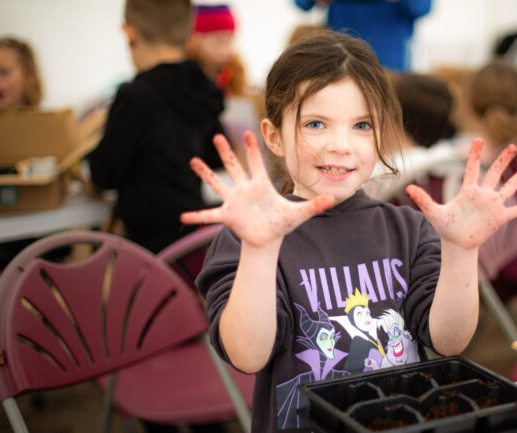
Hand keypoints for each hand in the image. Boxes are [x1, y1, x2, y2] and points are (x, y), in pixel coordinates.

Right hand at [180, 132, 334, 247]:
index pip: (257, 163)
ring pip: (218, 184)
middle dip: (227, 151)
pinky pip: (209, 216)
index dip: (253, 148)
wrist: (268, 238)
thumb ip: (316, 204)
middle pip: (234, 166)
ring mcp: (235, 201)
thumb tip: (333, 198)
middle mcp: (245, 189)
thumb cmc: (282, 223)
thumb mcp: (300, 214)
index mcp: (261, 185)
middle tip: (218, 135)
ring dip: (205, 173)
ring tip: (193, 161)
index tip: (250, 130)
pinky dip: (197, 217)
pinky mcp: (228, 216)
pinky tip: (183, 217)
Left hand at [405, 137, 516, 249]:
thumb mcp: (433, 213)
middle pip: (495, 173)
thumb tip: (407, 189)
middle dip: (503, 160)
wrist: (456, 242)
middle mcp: (483, 195)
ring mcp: (493, 205)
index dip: (475, 154)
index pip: (472, 169)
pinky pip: (515, 211)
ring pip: (509, 188)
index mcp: (468, 191)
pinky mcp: (500, 218)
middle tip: (512, 146)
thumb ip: (423, 200)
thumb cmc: (445, 227)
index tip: (478, 139)